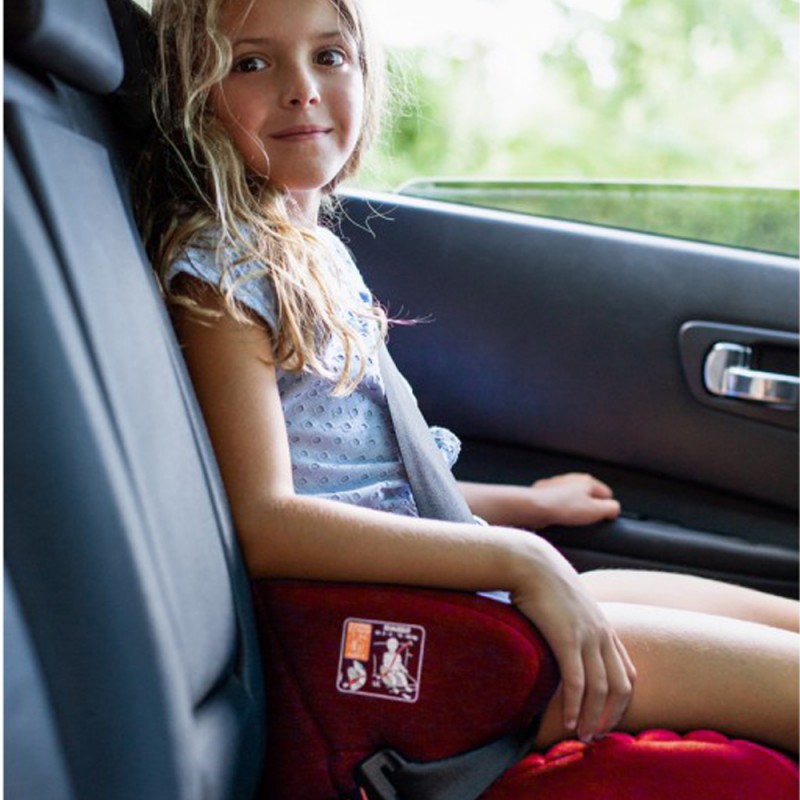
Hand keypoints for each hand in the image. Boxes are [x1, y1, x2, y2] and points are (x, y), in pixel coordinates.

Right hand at [510, 539, 635, 740]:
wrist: (531, 562)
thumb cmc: (544, 582)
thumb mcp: (569, 605)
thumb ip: (575, 625)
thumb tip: (566, 642)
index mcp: (605, 628)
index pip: (627, 674)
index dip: (621, 702)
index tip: (606, 720)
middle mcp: (602, 635)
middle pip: (620, 687)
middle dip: (611, 717)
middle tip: (596, 737)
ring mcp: (587, 637)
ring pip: (600, 690)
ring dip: (592, 718)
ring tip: (581, 737)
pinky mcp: (566, 639)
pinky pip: (576, 681)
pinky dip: (573, 706)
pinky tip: (566, 721)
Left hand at [530, 473, 619, 527]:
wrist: (534, 507)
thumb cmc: (562, 507)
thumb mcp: (595, 511)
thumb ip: (611, 508)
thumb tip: (615, 509)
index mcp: (587, 481)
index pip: (607, 493)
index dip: (607, 508)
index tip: (603, 518)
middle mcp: (572, 479)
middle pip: (589, 496)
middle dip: (589, 509)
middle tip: (584, 520)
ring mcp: (558, 484)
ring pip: (573, 499)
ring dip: (573, 509)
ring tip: (569, 520)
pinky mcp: (546, 493)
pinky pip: (559, 503)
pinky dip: (559, 510)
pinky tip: (557, 517)